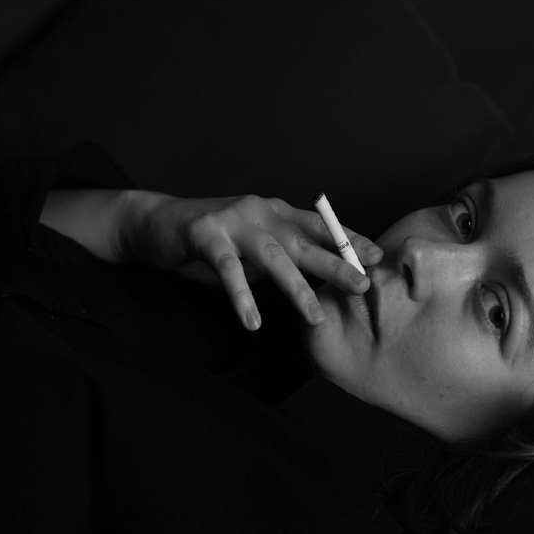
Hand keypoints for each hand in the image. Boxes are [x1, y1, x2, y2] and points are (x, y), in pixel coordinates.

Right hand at [121, 193, 382, 329]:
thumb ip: (282, 257)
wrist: (157, 222)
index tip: (377, 257)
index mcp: (278, 212)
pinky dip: (241, 296)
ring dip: (296, 287)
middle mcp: (261, 211)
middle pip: (306, 240)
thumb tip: (321, 282)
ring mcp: (233, 221)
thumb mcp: (255, 245)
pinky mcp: (205, 234)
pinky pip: (227, 269)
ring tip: (314, 316)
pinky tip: (252, 321)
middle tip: (362, 285)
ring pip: (273, 256)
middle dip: (336, 263)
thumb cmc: (214, 240)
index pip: (321, 226)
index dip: (348, 240)